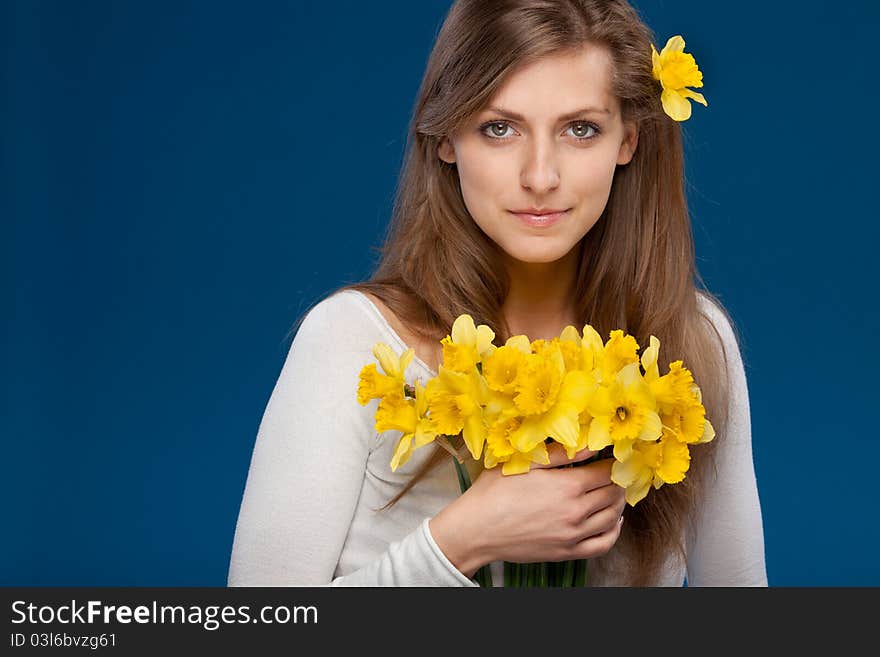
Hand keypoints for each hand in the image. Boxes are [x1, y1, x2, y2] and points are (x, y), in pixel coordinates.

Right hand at [429, 444, 625, 576]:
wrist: (476, 529)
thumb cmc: (495, 492)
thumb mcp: (526, 464)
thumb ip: (561, 454)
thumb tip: (590, 443)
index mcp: (568, 485)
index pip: (606, 472)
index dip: (612, 462)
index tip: (610, 457)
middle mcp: (576, 511)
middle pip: (613, 494)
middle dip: (617, 481)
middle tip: (612, 473)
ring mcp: (573, 535)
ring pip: (612, 518)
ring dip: (618, 503)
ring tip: (613, 493)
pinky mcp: (567, 552)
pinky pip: (603, 544)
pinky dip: (614, 532)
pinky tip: (612, 521)